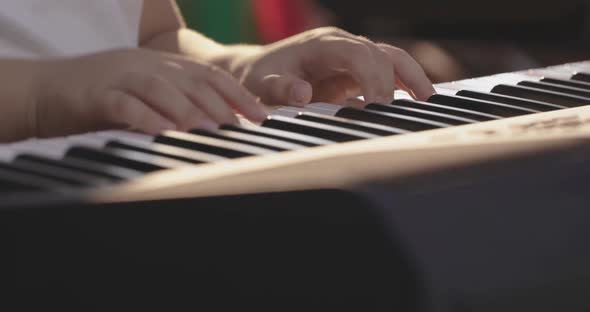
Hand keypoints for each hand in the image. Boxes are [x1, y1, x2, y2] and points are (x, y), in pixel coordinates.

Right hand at [33, 49, 266, 137]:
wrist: (43, 89)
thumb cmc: (98, 97)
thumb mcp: (143, 94)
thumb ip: (175, 104)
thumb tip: (212, 125)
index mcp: (160, 63)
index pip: (208, 75)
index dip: (237, 94)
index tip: (260, 115)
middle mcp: (145, 65)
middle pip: (191, 81)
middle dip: (222, 105)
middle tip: (242, 128)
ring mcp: (120, 76)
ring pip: (162, 89)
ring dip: (190, 111)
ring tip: (211, 131)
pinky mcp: (96, 94)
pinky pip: (124, 104)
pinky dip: (145, 118)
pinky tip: (162, 133)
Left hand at [226, 27, 434, 106]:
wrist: (254, 72)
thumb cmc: (258, 79)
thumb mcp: (262, 85)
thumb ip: (280, 89)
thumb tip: (304, 94)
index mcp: (322, 44)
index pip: (359, 53)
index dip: (374, 77)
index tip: (379, 107)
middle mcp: (341, 44)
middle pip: (380, 54)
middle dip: (393, 84)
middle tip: (396, 118)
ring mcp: (350, 56)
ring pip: (391, 57)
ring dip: (411, 76)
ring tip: (429, 101)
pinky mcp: (355, 70)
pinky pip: (386, 71)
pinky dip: (404, 82)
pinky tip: (418, 100)